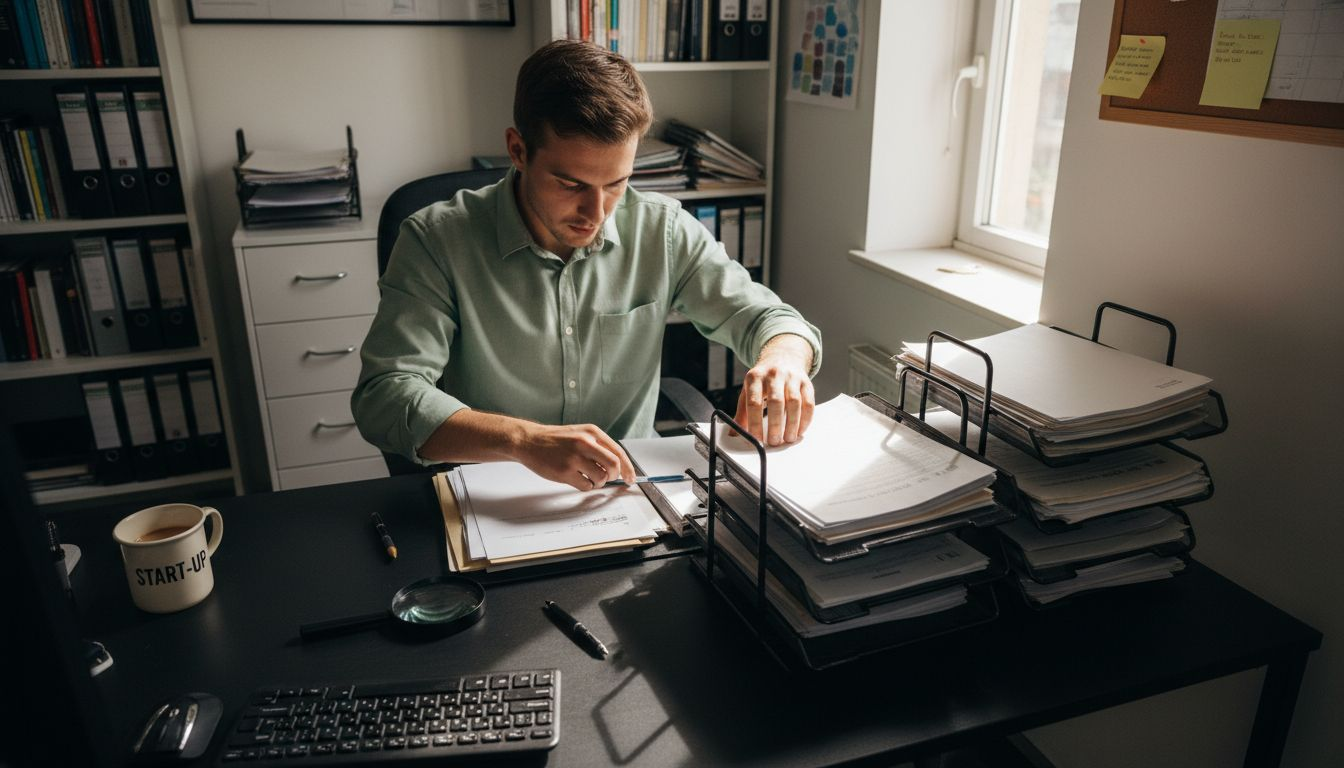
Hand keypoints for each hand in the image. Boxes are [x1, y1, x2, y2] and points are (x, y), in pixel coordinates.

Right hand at [515, 423, 635, 490]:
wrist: (529, 440)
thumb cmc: (555, 439)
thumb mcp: (580, 433)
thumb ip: (598, 446)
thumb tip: (617, 466)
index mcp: (592, 432)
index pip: (618, 452)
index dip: (628, 468)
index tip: (631, 478)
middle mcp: (585, 443)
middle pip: (613, 466)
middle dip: (614, 476)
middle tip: (607, 478)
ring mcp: (574, 457)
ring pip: (600, 478)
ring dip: (598, 482)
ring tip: (587, 477)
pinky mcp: (564, 471)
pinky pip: (586, 486)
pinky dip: (585, 486)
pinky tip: (577, 478)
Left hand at [734, 334, 814, 446]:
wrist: (782, 358)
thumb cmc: (763, 380)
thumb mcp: (748, 390)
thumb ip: (742, 412)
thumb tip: (734, 434)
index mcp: (755, 377)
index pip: (754, 402)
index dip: (755, 423)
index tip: (756, 439)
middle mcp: (774, 375)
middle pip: (776, 402)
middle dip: (775, 424)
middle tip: (774, 442)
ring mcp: (791, 377)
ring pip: (794, 402)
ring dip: (792, 424)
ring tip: (788, 439)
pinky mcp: (806, 382)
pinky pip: (808, 402)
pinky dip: (805, 419)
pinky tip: (800, 430)